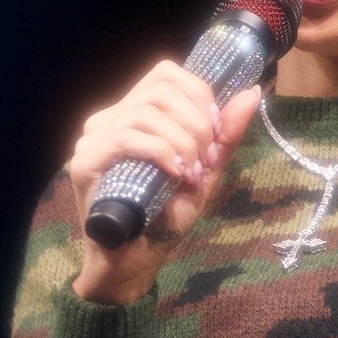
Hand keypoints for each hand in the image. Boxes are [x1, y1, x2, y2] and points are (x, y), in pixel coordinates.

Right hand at [68, 60, 261, 303]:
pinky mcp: (85, 162)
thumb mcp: (204, 171)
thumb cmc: (165, 218)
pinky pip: (127, 138)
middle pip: (161, 89)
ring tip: (191, 174)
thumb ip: (225, 135)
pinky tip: (175, 174)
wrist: (135, 263)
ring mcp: (93, 139)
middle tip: (207, 159)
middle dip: (197, 122)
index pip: (165, 74)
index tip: (216, 130)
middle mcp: (108, 119)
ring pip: (146, 111)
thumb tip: (251, 93)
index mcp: (133, 114)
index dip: (198, 93)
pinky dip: (161, 152)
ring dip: (182, 141)